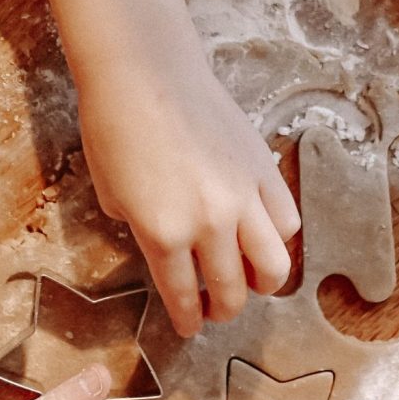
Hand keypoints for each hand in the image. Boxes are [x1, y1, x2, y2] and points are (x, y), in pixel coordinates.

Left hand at [17, 0, 302, 337]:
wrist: (146, 71)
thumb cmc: (114, 127)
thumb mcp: (111, 193)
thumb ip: (139, 231)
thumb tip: (164, 248)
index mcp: (163, 232)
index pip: (183, 295)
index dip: (186, 319)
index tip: (188, 327)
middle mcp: (210, 222)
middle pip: (231, 290)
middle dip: (223, 309)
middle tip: (216, 310)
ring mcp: (244, 196)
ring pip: (273, 265)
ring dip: (262, 284)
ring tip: (251, 282)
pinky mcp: (263, 170)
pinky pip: (286, 221)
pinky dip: (279, 239)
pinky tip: (263, 237)